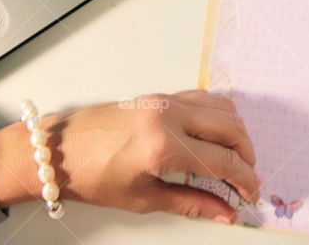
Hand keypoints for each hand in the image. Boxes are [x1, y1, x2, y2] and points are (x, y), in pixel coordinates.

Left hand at [0, 90, 260, 221]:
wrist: (57, 149)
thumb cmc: (92, 177)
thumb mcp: (143, 198)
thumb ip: (192, 203)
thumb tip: (226, 213)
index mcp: (163, 147)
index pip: (222, 162)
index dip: (245, 180)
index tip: (251, 195)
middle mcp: (170, 117)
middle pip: (232, 129)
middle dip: (247, 156)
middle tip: (247, 178)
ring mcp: (166, 101)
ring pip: (223, 108)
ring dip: (237, 133)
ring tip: (234, 158)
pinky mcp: (160, 95)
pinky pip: (204, 98)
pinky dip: (219, 115)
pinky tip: (215, 135)